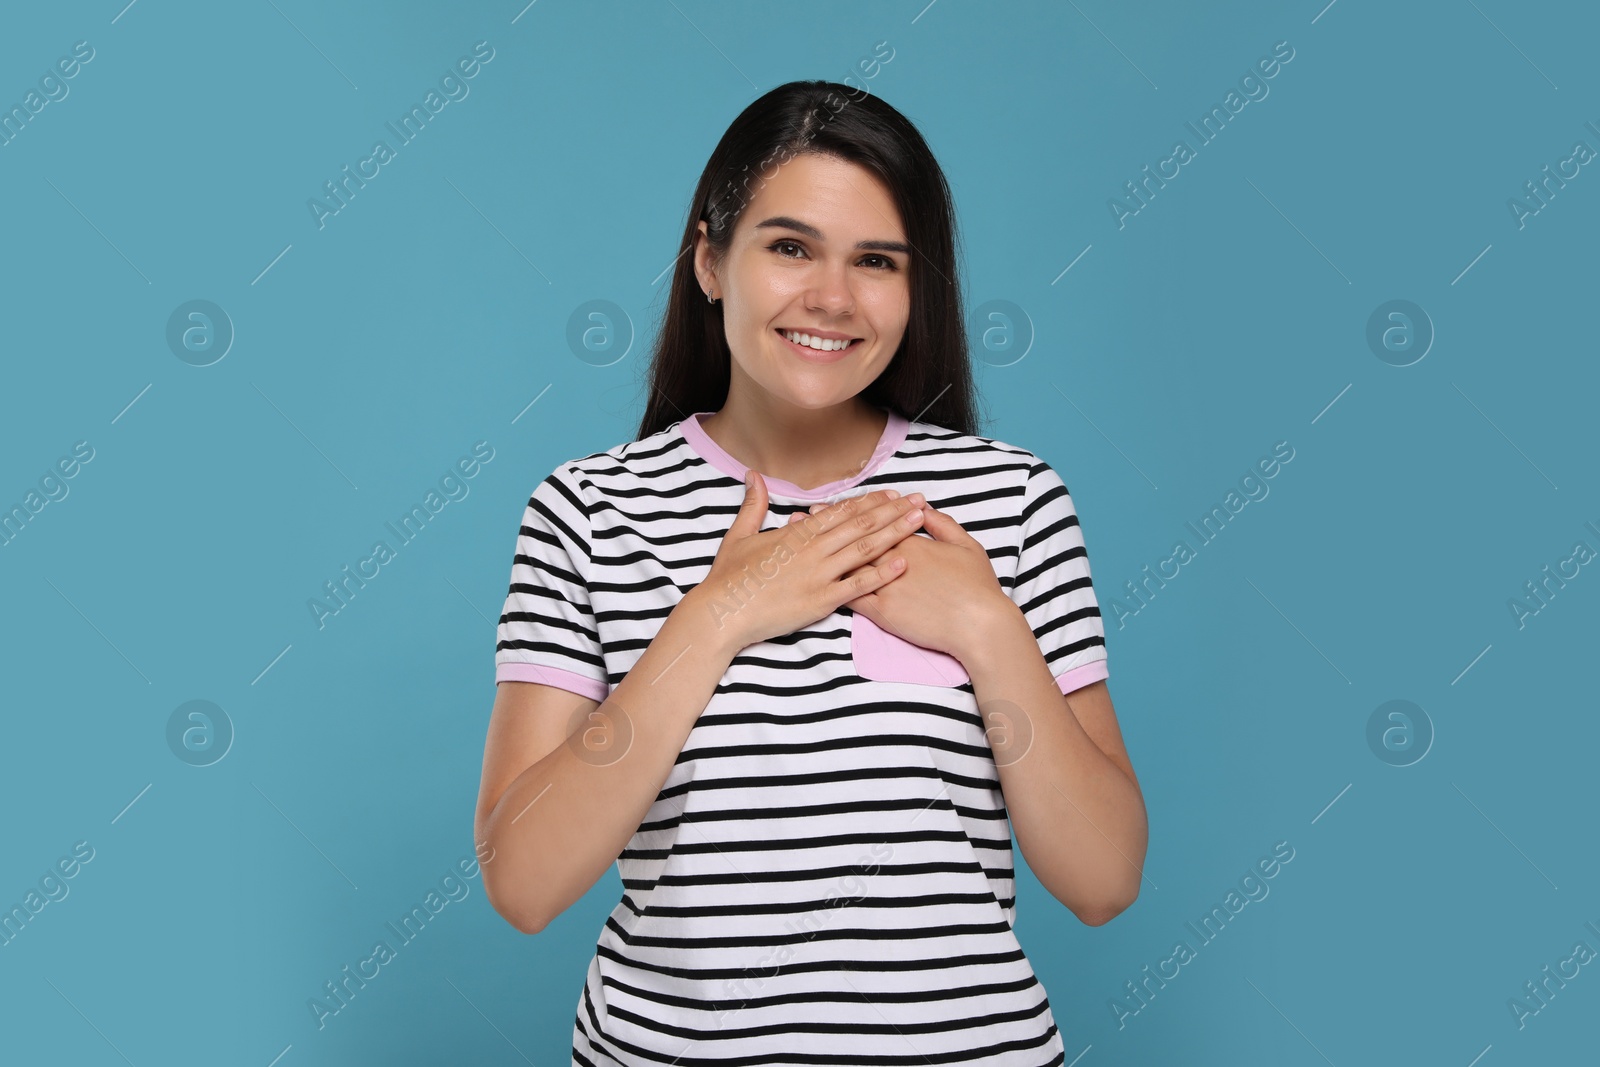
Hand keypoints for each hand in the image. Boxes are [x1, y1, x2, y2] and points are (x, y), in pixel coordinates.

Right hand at [689, 471, 928, 651]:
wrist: (722, 612)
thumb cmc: (729, 577)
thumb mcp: (739, 535)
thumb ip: (754, 505)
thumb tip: (754, 475)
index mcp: (797, 533)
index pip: (841, 512)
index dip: (869, 502)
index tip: (892, 494)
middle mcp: (813, 549)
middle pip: (861, 525)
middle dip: (893, 511)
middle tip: (921, 500)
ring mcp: (819, 574)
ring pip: (865, 549)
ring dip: (895, 533)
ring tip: (919, 521)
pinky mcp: (821, 600)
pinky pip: (858, 585)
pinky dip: (882, 573)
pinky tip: (904, 563)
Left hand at [788, 496, 1010, 661]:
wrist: (979, 625)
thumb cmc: (977, 586)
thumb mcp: (966, 546)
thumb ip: (943, 525)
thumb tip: (925, 509)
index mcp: (912, 542)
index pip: (876, 522)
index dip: (852, 513)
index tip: (834, 504)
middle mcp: (893, 560)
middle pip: (854, 539)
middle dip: (827, 526)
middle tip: (804, 514)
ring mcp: (886, 586)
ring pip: (847, 565)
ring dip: (821, 552)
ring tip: (800, 540)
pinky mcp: (883, 612)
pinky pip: (851, 597)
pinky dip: (830, 585)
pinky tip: (812, 579)